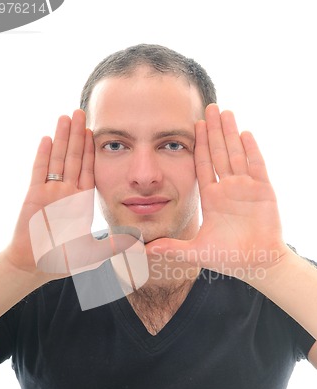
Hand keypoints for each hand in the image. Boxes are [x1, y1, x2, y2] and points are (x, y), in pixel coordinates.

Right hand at [6, 110, 138, 277]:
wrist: (35, 266)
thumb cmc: (61, 260)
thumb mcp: (93, 253)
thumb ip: (114, 246)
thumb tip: (137, 241)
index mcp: (81, 202)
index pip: (89, 169)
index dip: (93, 150)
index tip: (97, 131)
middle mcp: (67, 193)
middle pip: (75, 158)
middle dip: (78, 135)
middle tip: (82, 112)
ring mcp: (50, 193)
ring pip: (58, 159)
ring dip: (63, 138)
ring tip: (67, 117)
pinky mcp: (35, 196)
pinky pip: (40, 172)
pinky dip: (44, 155)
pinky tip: (49, 138)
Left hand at [146, 104, 288, 280]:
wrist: (256, 265)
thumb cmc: (229, 258)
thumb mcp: (196, 251)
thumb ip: (171, 248)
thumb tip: (143, 250)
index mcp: (212, 198)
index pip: (203, 164)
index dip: (199, 145)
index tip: (194, 125)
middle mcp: (228, 188)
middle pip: (219, 153)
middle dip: (214, 130)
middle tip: (209, 106)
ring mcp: (245, 188)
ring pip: (236, 154)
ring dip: (230, 133)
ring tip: (224, 111)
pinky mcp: (263, 191)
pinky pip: (256, 166)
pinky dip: (251, 149)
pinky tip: (245, 133)